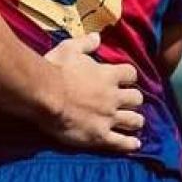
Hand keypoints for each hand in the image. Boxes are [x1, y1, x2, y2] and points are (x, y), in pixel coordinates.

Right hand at [38, 32, 144, 152]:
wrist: (44, 95)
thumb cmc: (54, 70)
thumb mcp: (69, 49)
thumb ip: (85, 43)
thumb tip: (98, 36)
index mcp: (108, 75)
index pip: (131, 74)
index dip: (128, 77)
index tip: (123, 80)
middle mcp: (114, 97)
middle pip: (137, 99)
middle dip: (133, 100)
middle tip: (127, 102)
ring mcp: (109, 118)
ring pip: (134, 120)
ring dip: (135, 121)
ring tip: (133, 122)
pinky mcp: (100, 136)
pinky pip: (122, 143)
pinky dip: (130, 144)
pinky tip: (135, 145)